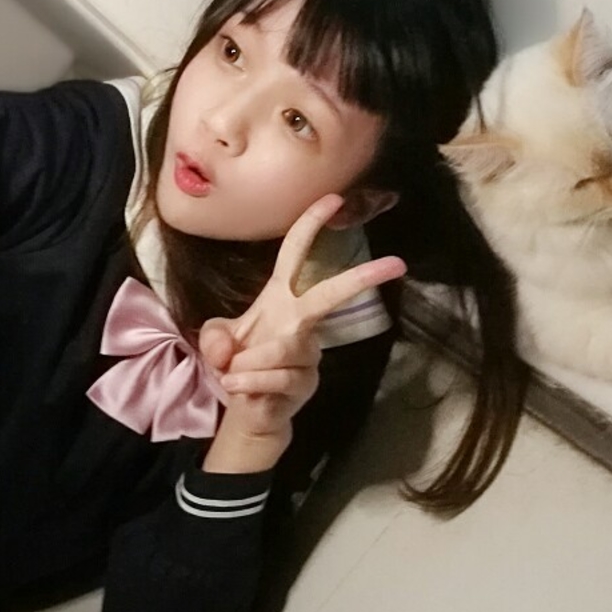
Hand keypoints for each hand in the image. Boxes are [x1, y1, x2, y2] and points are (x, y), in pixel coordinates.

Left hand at [198, 192, 406, 441]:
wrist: (247, 410)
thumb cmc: (237, 363)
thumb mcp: (216, 343)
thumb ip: (214, 338)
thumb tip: (228, 350)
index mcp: (279, 298)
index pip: (295, 254)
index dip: (311, 225)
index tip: (333, 200)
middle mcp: (299, 320)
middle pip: (329, 295)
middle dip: (360, 279)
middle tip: (396, 264)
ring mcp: (308, 352)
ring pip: (281, 349)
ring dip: (247, 363)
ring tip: (232, 374)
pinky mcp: (307, 381)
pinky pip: (277, 377)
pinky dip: (249, 383)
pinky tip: (238, 388)